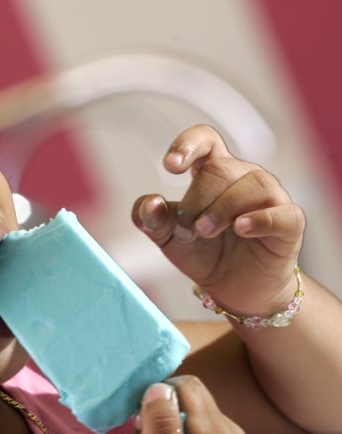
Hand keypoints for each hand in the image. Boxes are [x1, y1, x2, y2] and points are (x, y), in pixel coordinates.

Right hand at [130, 376, 247, 433]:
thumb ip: (160, 421)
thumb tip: (158, 385)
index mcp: (218, 430)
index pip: (186, 385)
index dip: (157, 397)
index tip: (140, 425)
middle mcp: (229, 432)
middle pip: (186, 400)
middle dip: (157, 418)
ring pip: (186, 418)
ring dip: (161, 433)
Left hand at [132, 124, 304, 314]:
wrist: (232, 288)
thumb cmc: (202, 252)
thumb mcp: (166, 236)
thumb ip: (149, 217)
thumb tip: (151, 203)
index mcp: (212, 173)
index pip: (205, 140)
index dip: (187, 145)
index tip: (171, 167)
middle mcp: (243, 177)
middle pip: (219, 169)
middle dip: (195, 200)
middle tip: (186, 230)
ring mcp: (270, 198)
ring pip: (251, 184)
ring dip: (221, 209)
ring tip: (204, 231)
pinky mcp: (288, 223)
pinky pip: (281, 213)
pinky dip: (259, 219)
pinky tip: (240, 228)